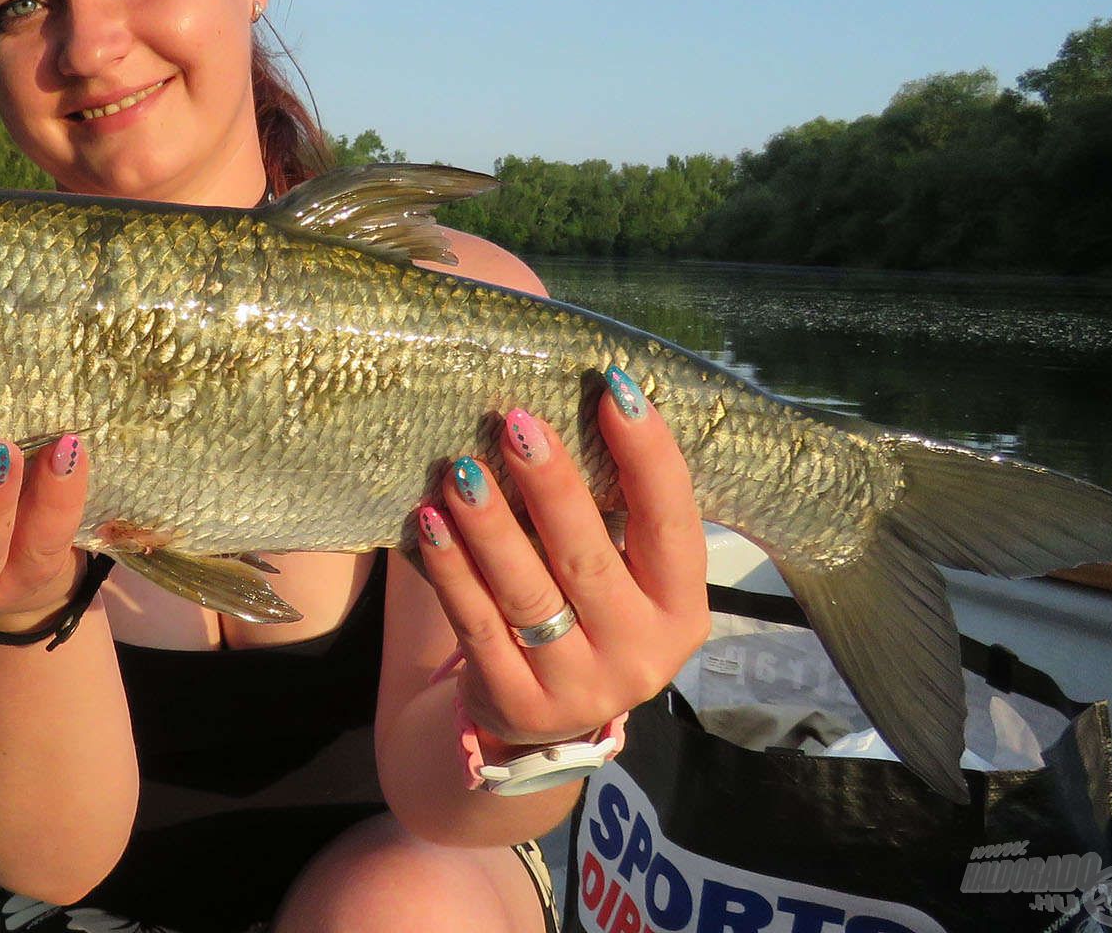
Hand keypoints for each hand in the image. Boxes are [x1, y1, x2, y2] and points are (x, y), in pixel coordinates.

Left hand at [417, 369, 710, 747]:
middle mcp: (641, 654)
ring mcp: (579, 686)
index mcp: (680, 609)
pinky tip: (431, 521)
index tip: (615, 387)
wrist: (541, 726)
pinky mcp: (517, 703)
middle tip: (515, 421)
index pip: (671, 522)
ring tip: (459, 469)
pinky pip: (476, 626)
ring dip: (490, 526)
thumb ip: (611, 511)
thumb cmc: (585, 616)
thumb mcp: (622, 578)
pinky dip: (451, 571)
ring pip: (528, 595)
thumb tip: (582, 397)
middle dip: (551, 485)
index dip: (648, 454)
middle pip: (589, 558)